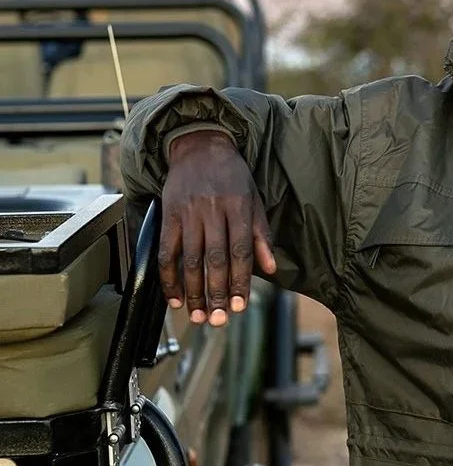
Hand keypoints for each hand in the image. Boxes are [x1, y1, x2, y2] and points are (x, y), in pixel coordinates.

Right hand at [158, 130, 276, 325]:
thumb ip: (261, 235)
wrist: (199, 145)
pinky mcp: (168, 215)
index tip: (240, 306)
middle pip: (214, 259)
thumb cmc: (232, 176)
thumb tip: (271, 268)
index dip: (240, 281)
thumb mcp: (255, 199)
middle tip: (218, 320)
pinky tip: (174, 297)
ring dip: (193, 292)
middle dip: (216, 293)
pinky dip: (168, 278)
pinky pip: (167, 251)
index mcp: (238, 207)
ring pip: (190, 259)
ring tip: (197, 316)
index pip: (240, 252)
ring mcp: (188, 213)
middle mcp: (212, 211)